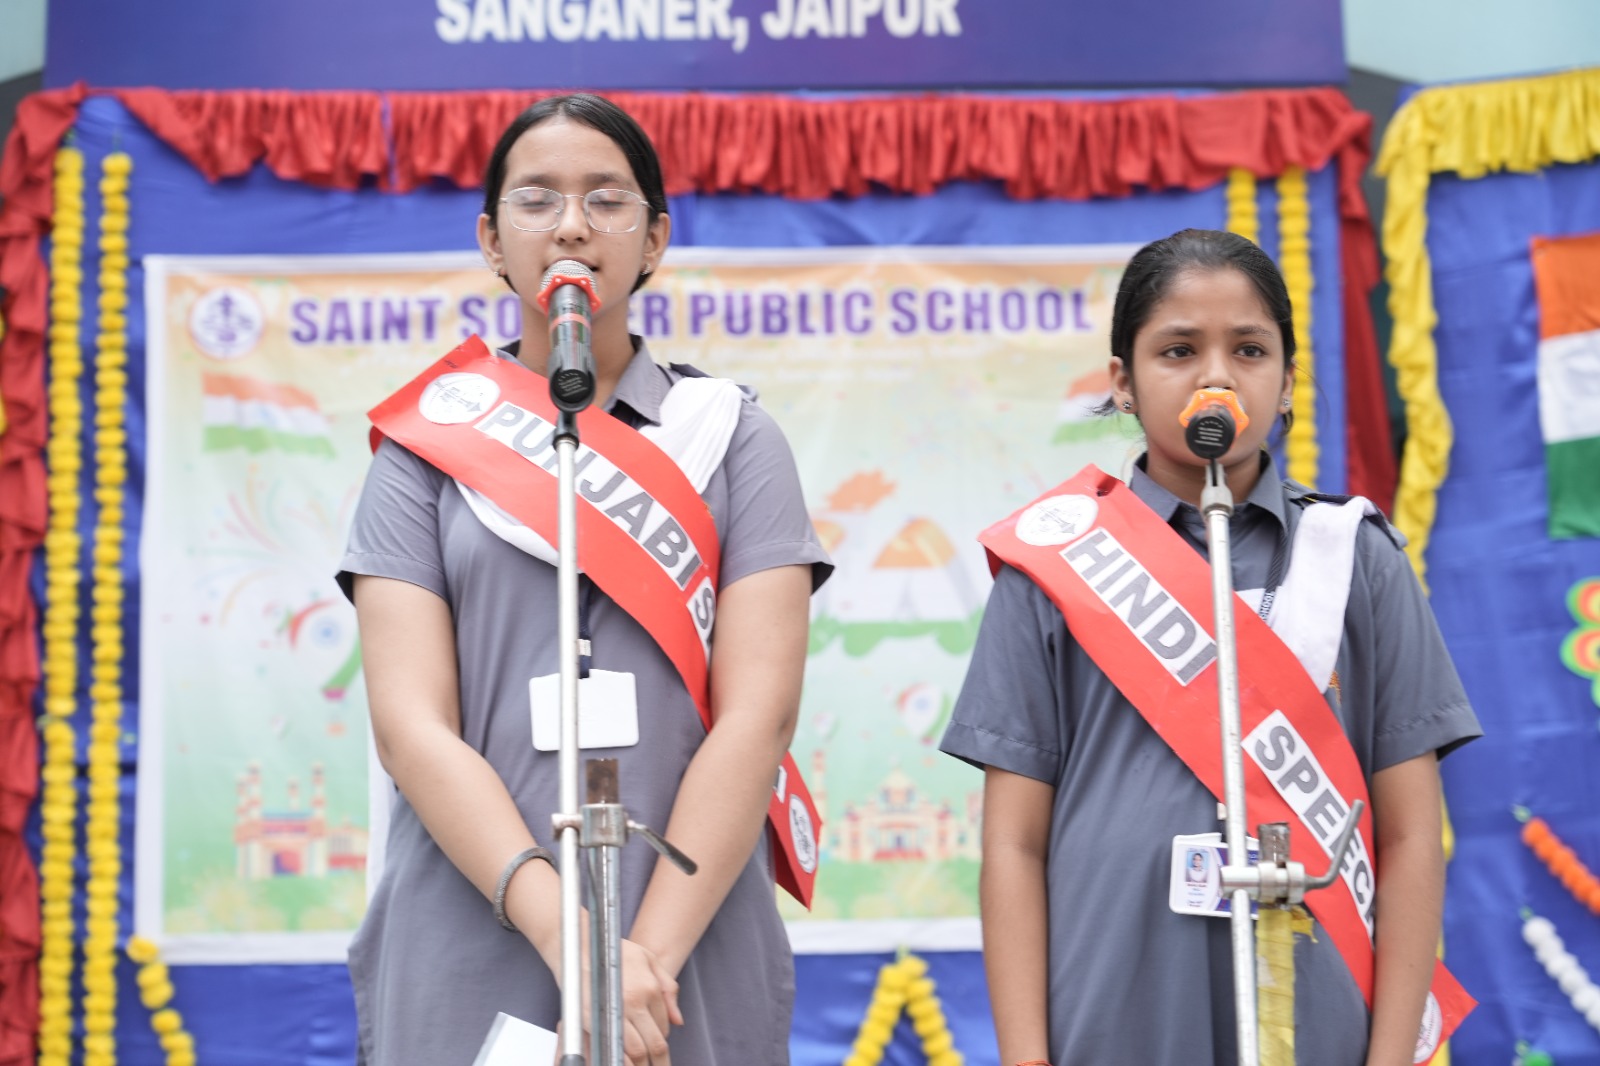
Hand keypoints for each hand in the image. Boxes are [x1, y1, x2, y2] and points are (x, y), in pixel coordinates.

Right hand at [555, 935, 682, 1064]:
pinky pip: (612, 1048)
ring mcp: (614, 1010)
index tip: (656, 1050)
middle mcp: (635, 1002)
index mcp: (650, 989)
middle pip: (654, 1044)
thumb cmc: (613, 950)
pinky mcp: (593, 1018)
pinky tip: (623, 1062)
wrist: (579, 944)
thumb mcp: (649, 959)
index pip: (663, 1028)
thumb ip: (668, 989)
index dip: (661, 1042)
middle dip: (658, 1063)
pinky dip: (621, 1060)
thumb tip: (678, 1021)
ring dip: (641, 1064)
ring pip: (636, 1051)